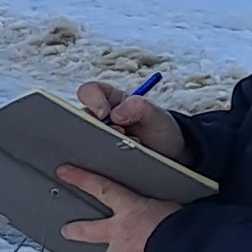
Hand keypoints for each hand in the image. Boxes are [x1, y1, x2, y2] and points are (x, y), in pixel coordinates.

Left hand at [56, 163, 177, 251]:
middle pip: (90, 230)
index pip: (102, 189)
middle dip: (77, 229)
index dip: (82, 179)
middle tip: (68, 230)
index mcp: (131, 210)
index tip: (65, 173)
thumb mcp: (176, 208)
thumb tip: (172, 208)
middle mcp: (120, 235)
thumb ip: (165, 207)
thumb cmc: (187, 230)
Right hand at [76, 81, 190, 163]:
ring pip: (85, 139)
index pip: (89, 91)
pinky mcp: (100, 154)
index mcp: (111, 100)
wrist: (170, 154)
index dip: (92, 100)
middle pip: (81, 118)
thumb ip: (141, 107)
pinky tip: (119, 160)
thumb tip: (116, 113)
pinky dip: (103, 158)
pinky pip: (91, 156)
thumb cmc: (161, 129)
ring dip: (101, 144)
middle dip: (97, 128)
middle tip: (118, 135)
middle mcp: (100, 118)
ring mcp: (99, 136)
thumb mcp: (157, 116)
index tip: (104, 114)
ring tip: (123, 148)